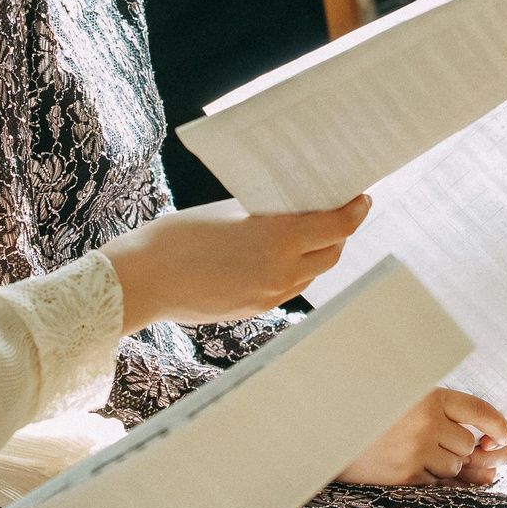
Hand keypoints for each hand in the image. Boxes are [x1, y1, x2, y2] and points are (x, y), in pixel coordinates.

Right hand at [103, 196, 371, 327]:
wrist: (144, 280)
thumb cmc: (179, 236)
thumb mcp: (228, 212)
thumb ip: (265, 214)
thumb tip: (290, 211)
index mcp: (279, 241)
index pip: (337, 226)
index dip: (355, 211)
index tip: (363, 198)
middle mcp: (282, 273)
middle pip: (332, 253)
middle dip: (339, 231)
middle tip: (336, 210)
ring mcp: (269, 296)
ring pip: (311, 274)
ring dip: (316, 253)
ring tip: (307, 231)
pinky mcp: (254, 309)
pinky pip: (288, 287)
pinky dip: (293, 269)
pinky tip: (278, 254)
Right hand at [339, 390, 506, 487]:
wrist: (326, 428)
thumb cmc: (369, 407)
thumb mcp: (405, 393)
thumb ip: (443, 407)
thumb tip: (502, 433)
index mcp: (429, 395)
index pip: (482, 411)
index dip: (499, 425)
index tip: (504, 433)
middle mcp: (425, 423)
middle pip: (468, 444)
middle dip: (459, 446)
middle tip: (433, 438)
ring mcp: (415, 453)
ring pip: (454, 466)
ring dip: (444, 463)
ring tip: (412, 449)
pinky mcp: (403, 478)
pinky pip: (436, 484)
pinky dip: (429, 478)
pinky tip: (407, 464)